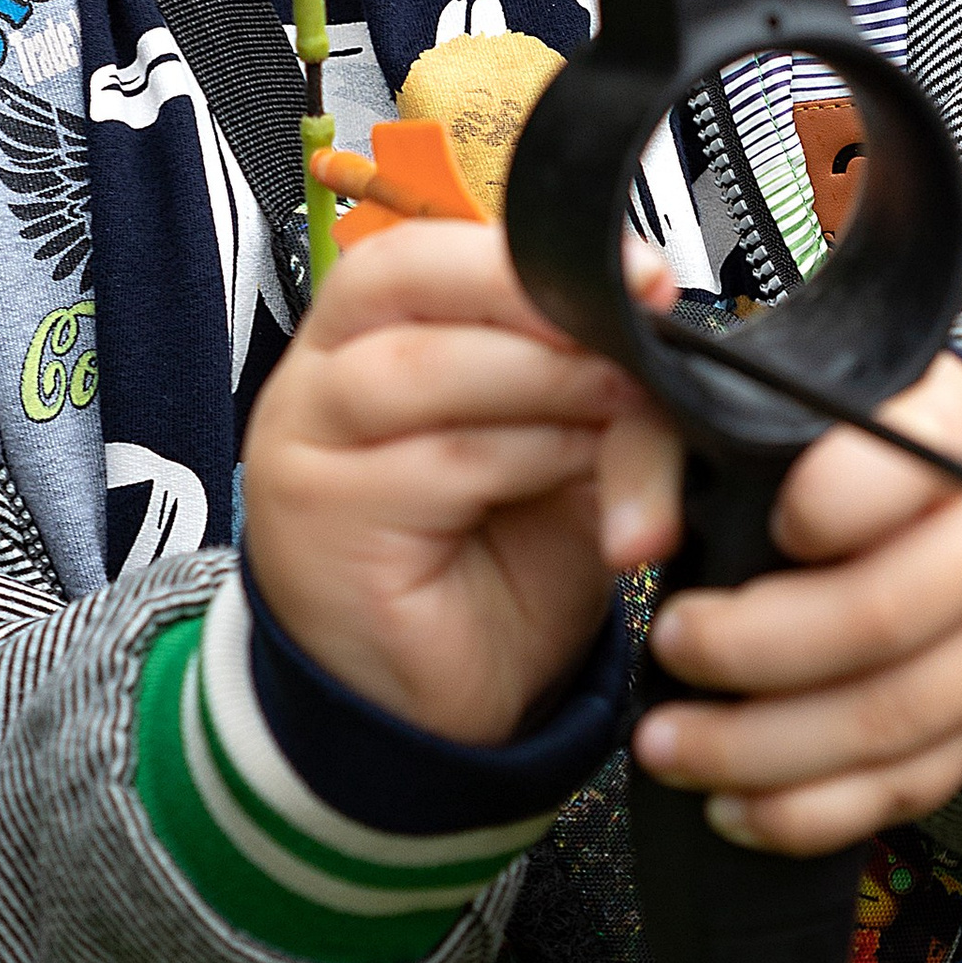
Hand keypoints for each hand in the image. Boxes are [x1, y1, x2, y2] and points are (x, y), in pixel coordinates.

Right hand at [241, 220, 651, 745]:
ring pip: (428, 371)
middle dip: (544, 311)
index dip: (530, 255)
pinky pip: (440, 464)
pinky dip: (530, 460)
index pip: (423, 251)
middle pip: (413, 287)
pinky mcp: (326, 525)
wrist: (432, 711)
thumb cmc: (488, 565)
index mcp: (361, 334)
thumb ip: (588, 390)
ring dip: (550, 387)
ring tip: (625, 417)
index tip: (640, 277)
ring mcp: (305, 448)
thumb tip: (656, 335)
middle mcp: (315, 377)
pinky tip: (580, 485)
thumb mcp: (559, 455)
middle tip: (637, 352)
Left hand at [596, 337, 961, 856]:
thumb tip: (630, 547)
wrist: (948, 495)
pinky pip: (906, 791)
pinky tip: (729, 807)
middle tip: (667, 644)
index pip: (899, 469)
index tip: (763, 524)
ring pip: (889, 721)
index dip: (825, 504)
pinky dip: (807, 813)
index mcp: (947, 432)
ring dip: (759, 750)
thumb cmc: (824, 447)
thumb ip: (666, 452)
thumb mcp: (747, 408)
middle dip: (752, 650)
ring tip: (664, 745)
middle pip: (882, 616)